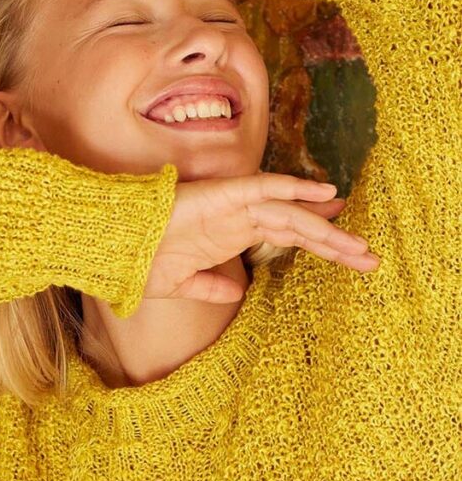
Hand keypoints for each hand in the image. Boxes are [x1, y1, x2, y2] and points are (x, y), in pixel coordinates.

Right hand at [144, 174, 379, 302]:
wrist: (110, 247)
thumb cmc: (138, 261)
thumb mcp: (181, 284)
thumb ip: (211, 286)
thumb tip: (238, 293)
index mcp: (232, 236)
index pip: (287, 237)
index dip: (319, 244)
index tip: (350, 255)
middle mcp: (239, 218)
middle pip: (298, 227)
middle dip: (335, 242)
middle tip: (370, 258)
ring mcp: (233, 205)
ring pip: (290, 213)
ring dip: (325, 227)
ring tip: (359, 247)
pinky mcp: (223, 194)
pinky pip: (263, 187)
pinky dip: (292, 187)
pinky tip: (321, 191)